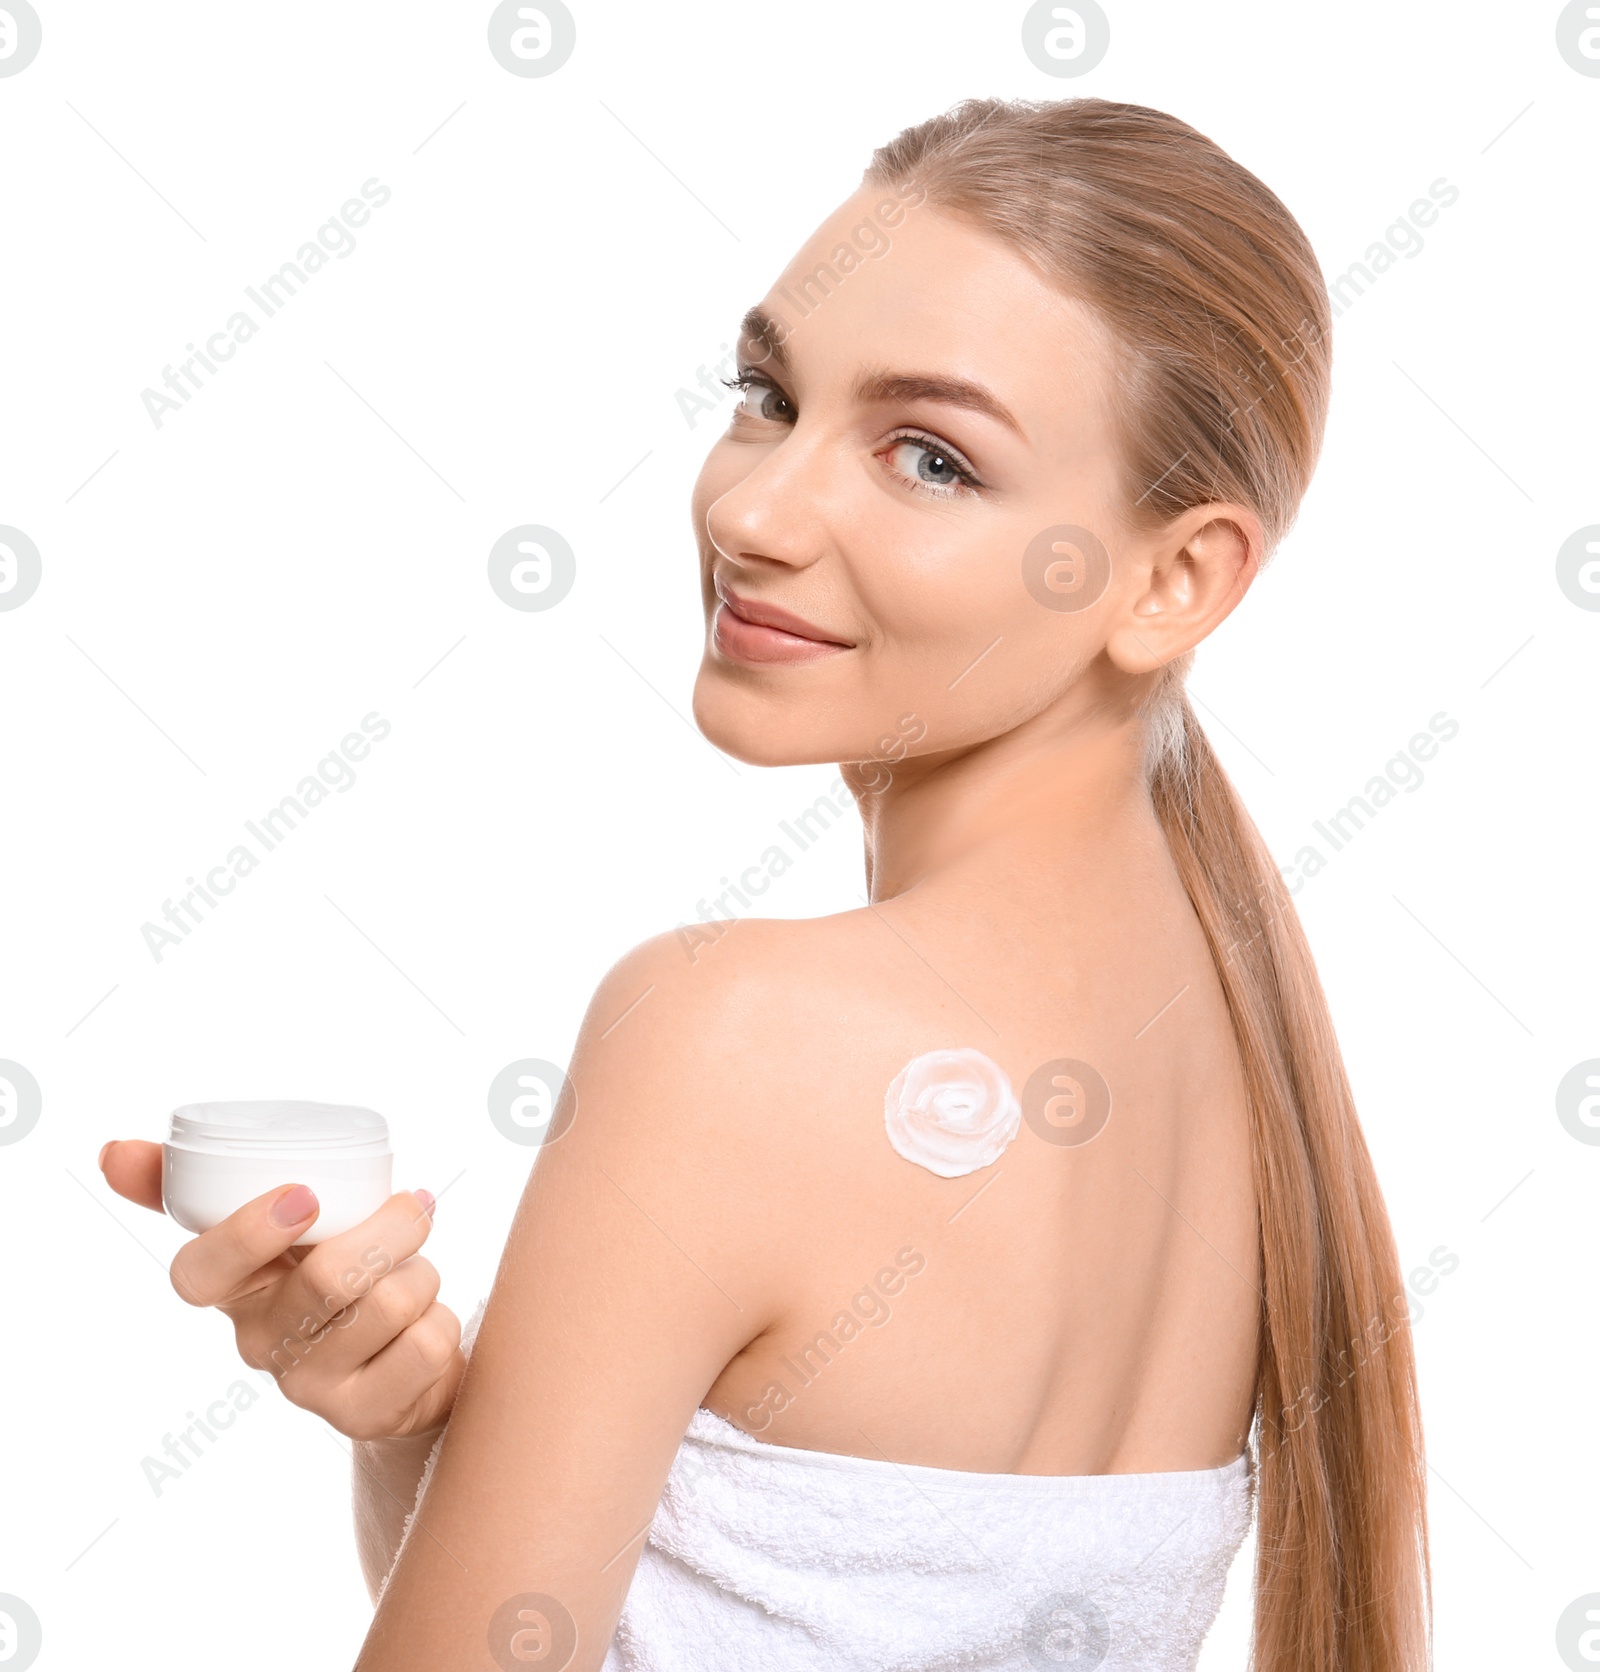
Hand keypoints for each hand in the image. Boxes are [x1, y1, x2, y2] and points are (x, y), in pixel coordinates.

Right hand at [98, 1139, 464, 1441]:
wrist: (406, 1366)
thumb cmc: (343, 1273)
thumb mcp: (288, 1228)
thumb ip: (205, 1184)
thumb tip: (111, 1151)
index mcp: (235, 1291)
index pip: (200, 1274)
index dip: (244, 1234)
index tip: (302, 1194)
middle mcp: (262, 1345)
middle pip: (326, 1280)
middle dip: (390, 1228)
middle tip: (413, 1206)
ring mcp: (310, 1388)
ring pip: (389, 1302)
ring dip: (422, 1272)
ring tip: (413, 1276)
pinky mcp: (365, 1417)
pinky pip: (427, 1344)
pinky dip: (442, 1319)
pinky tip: (423, 1326)